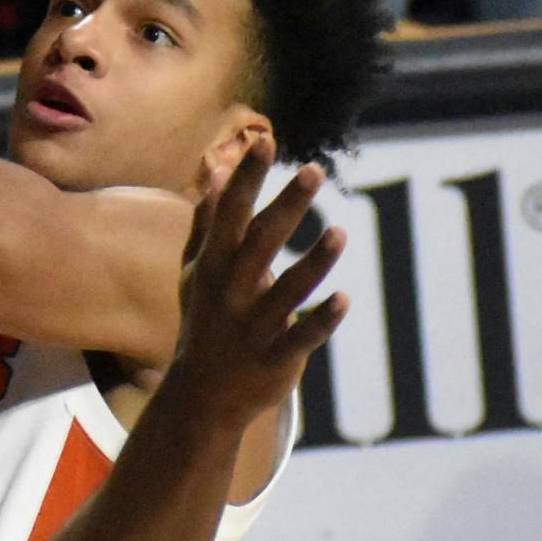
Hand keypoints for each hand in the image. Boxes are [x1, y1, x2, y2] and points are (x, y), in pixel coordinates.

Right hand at [172, 151, 346, 427]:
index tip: (266, 143)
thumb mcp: (197, 274)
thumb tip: (212, 171)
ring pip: (286, 291)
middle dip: (285, 208)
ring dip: (313, 263)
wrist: (200, 397)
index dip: (247, 179)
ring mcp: (251, 328)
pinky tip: (344, 300)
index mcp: (214, 268)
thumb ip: (206, 223)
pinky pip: (300, 338)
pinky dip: (320, 321)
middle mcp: (231, 294)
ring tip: (340, 232)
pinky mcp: (274, 359)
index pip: (231, 215)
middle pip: (260, 245)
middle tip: (313, 171)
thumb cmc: (204, 324)